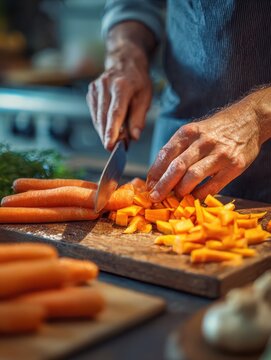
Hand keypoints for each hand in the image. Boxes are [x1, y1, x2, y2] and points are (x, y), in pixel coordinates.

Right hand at [87, 44, 151, 150]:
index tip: (110, 145)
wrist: (125, 63)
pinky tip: (108, 128)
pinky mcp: (90, 93)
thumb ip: (139, 118)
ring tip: (115, 139)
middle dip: (108, 135)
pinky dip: (101, 124)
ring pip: (97, 118)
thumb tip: (134, 137)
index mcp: (122, 85)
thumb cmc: (137, 81)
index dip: (112, 130)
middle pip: (104, 117)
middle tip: (116, 148)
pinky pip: (94, 114)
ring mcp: (96, 88)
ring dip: (104, 132)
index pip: (115, 112)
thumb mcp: (145, 98)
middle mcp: (105, 85)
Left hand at [147, 98, 261, 199]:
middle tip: (155, 196)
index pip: (166, 153)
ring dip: (180, 191)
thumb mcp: (194, 130)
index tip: (149, 183)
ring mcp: (220, 154)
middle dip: (163, 185)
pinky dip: (199, 195)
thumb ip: (178, 149)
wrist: (249, 120)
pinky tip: (192, 198)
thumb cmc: (216, 129)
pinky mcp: (234, 166)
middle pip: (177, 167)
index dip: (155, 171)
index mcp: (189, 132)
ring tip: (175, 197)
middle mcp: (203, 142)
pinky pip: (212, 186)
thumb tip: (159, 173)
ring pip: (193, 177)